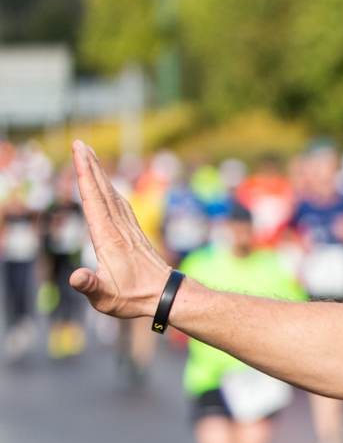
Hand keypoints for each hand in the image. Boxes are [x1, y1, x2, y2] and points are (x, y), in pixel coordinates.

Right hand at [66, 142, 173, 319]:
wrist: (166, 297)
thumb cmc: (134, 299)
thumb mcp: (106, 298)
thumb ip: (89, 286)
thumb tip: (76, 278)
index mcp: (108, 239)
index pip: (93, 200)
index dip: (85, 176)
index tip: (79, 154)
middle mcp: (119, 229)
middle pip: (102, 191)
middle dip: (90, 166)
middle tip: (79, 143)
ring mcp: (128, 230)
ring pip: (112, 195)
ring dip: (100, 174)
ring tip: (89, 156)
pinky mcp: (135, 234)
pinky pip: (120, 205)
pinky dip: (110, 190)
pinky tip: (108, 185)